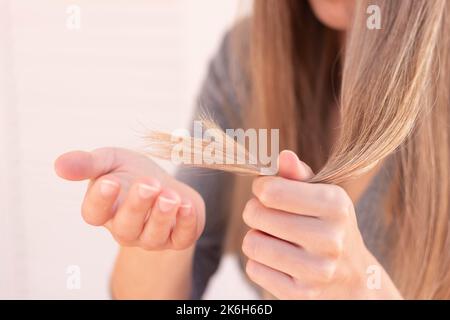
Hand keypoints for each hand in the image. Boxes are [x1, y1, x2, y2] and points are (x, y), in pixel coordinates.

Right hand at [54, 148, 204, 249]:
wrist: (162, 185)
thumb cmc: (131, 173)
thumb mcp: (110, 161)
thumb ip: (87, 163)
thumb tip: (59, 165)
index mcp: (104, 210)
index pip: (94, 213)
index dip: (100, 199)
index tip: (110, 181)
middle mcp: (126, 228)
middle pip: (125, 226)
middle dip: (137, 206)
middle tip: (148, 184)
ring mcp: (152, 236)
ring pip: (153, 236)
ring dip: (162, 216)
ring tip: (169, 195)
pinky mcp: (178, 237)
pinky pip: (182, 237)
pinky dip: (186, 223)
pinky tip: (187, 205)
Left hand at [241, 150, 401, 298]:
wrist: (353, 280)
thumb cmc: (329, 227)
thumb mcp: (322, 196)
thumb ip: (299, 175)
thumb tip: (283, 156)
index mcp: (335, 205)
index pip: (270, 190)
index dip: (261, 188)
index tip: (267, 191)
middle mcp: (330, 238)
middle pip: (256, 214)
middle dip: (256, 211)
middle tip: (269, 216)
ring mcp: (316, 271)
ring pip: (251, 243)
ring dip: (257, 238)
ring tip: (275, 238)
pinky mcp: (300, 294)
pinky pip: (253, 269)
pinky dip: (260, 263)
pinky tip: (280, 261)